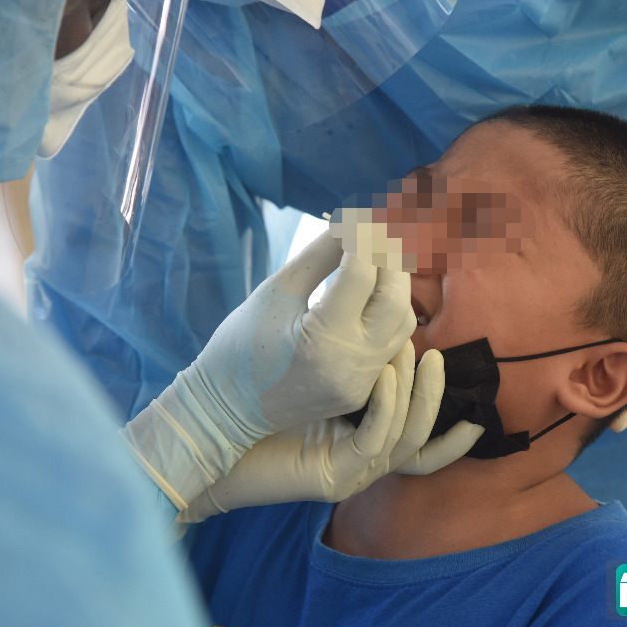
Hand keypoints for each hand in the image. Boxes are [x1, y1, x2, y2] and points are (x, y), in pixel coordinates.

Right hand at [123, 229, 415, 506]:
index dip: (363, 236)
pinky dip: (388, 314)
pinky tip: (371, 293)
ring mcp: (360, 384)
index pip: (361, 273)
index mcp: (322, 339)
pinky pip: (392, 347)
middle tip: (375, 231)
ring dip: (395, 286)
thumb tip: (352, 222)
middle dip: (389, 258)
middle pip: (395, 298)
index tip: (357, 215)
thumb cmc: (239, 347)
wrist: (224, 411)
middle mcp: (350, 366)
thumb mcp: (276, 293)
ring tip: (374, 259)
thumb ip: (319, 256)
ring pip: (403, 323)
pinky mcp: (361, 393)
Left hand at [177, 342, 482, 522]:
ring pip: (407, 436)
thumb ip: (339, 349)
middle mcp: (365, 459)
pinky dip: (386, 408)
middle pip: (423, 431)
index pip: (419, 424)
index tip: (444, 358)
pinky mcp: (335, 477)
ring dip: (417, 394)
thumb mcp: (308, 370)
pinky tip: (385, 377)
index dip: (440, 398)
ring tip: (413, 354)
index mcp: (363, 437)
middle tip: (434, 350)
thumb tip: (363, 301)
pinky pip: (374, 442)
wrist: (210, 440)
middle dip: (436, 391)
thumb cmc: (252, 400)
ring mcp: (352, 471)